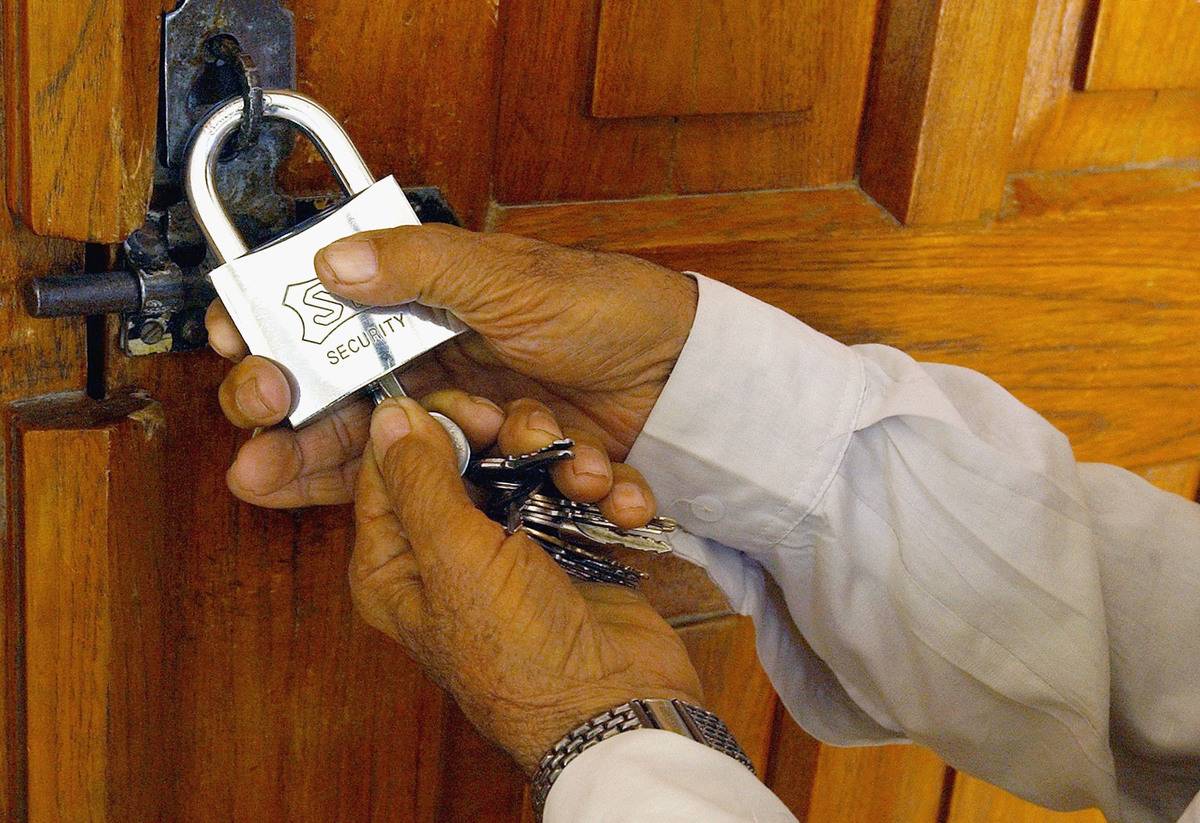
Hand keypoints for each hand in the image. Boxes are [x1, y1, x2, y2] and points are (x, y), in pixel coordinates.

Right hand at [206, 225, 697, 507]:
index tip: (241, 356)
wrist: (684, 376)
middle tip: (257, 467)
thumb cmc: (603, 308)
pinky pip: (474, 497)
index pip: (327, 328)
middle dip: (296, 441)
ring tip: (427, 459)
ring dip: (391, 478)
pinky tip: (541, 474)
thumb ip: (424, 267)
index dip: (275, 343)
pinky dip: (497, 498)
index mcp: (423, 312)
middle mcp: (432, 371)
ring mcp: (464, 427)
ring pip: (395, 467)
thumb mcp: (511, 278)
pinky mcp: (501, 472)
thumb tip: (332, 262)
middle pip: (340, 413)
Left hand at [354, 395, 701, 771]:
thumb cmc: (520, 650)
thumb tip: (387, 415)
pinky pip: (580, 490)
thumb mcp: (456, 559)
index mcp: (396, 559)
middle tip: (537, 440)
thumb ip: (419, 480)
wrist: (618, 707)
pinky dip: (606, 492)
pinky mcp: (571, 544)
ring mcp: (514, 544)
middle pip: (465, 452)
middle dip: (509, 439)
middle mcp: (448, 547)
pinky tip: (624, 510)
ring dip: (569, 463)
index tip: (474, 413)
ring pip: (530, 463)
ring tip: (591, 485)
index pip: (391, 463)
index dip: (430, 426)